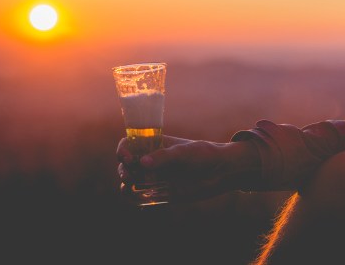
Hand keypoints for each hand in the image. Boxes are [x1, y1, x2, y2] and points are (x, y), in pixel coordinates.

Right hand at [117, 135, 260, 201]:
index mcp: (154, 144)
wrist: (220, 171)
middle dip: (124, 170)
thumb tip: (142, 163)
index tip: (127, 157)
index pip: (130, 144)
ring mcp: (155, 177)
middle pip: (126, 165)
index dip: (124, 150)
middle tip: (130, 175)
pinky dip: (138, 200)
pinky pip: (143, 198)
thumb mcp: (184, 151)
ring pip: (131, 182)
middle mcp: (151, 160)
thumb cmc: (203, 154)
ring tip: (131, 188)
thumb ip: (165, 156)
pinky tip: (141, 202)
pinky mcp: (162, 193)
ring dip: (127, 186)